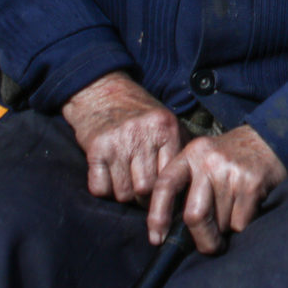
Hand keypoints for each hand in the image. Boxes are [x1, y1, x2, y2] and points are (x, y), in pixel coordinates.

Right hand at [61, 71, 182, 203]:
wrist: (102, 91)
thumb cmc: (138, 113)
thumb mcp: (165, 121)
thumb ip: (178, 146)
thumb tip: (191, 183)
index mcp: (166, 127)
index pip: (170, 176)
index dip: (166, 191)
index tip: (163, 195)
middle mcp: (143, 134)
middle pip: (146, 189)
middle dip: (143, 197)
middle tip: (141, 190)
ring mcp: (118, 142)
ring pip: (123, 193)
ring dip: (122, 193)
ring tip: (125, 179)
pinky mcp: (96, 148)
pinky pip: (100, 188)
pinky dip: (103, 189)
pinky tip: (108, 176)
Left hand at [146, 125, 286, 253]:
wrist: (271, 138)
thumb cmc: (232, 157)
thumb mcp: (205, 158)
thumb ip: (189, 184)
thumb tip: (173, 229)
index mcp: (191, 154)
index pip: (165, 185)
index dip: (157, 216)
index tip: (157, 239)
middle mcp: (209, 161)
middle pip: (194, 215)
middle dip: (202, 239)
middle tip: (210, 247)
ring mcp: (231, 172)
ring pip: (220, 223)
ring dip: (226, 229)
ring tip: (234, 213)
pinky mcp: (251, 184)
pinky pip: (240, 223)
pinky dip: (242, 226)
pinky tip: (248, 209)